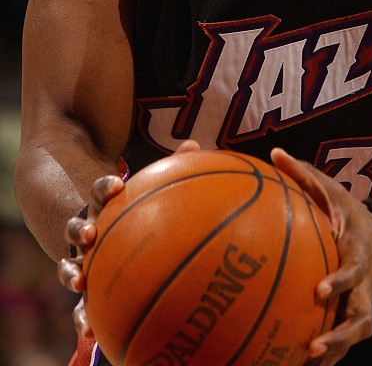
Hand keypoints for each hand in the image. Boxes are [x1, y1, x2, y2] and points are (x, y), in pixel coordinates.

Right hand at [57, 140, 200, 337]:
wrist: (90, 224)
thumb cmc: (128, 205)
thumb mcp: (143, 188)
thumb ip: (168, 168)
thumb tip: (194, 144)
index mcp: (100, 205)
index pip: (99, 191)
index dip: (104, 187)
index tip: (114, 185)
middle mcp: (86, 230)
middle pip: (76, 228)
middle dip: (79, 231)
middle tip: (89, 234)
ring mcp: (80, 257)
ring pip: (69, 265)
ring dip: (71, 273)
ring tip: (78, 283)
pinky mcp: (84, 285)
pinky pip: (81, 302)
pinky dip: (84, 317)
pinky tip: (93, 334)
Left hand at [270, 148, 371, 365]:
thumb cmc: (346, 211)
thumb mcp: (330, 189)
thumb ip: (304, 173)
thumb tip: (273, 153)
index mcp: (357, 252)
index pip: (353, 269)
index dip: (341, 281)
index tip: (320, 291)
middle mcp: (363, 284)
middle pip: (361, 317)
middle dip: (341, 335)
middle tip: (314, 348)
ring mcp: (360, 304)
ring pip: (355, 336)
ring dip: (335, 353)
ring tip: (307, 365)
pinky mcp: (351, 316)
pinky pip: (340, 341)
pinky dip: (325, 357)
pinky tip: (294, 365)